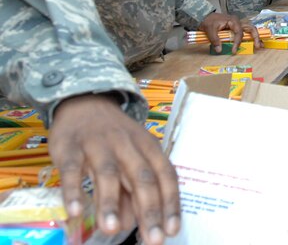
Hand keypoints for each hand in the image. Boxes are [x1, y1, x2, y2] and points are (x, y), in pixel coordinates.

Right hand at [49, 94, 179, 243]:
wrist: (84, 101)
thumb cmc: (112, 137)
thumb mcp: (129, 157)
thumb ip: (132, 191)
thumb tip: (132, 223)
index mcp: (147, 145)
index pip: (164, 174)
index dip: (170, 202)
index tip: (172, 230)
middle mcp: (126, 143)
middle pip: (141, 176)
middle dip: (149, 209)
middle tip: (152, 239)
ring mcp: (98, 143)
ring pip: (108, 172)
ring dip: (110, 201)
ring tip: (112, 229)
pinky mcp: (70, 145)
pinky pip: (72, 168)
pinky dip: (73, 189)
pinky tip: (75, 210)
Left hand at [199, 12, 261, 53]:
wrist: (205, 16)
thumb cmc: (208, 21)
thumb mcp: (210, 30)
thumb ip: (215, 40)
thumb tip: (219, 50)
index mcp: (233, 20)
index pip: (239, 32)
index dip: (237, 42)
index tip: (234, 51)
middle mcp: (238, 22)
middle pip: (250, 28)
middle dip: (255, 37)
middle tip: (257, 46)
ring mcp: (238, 24)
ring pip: (250, 30)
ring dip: (256, 37)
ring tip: (260, 46)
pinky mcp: (236, 28)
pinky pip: (245, 32)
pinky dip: (251, 37)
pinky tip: (255, 43)